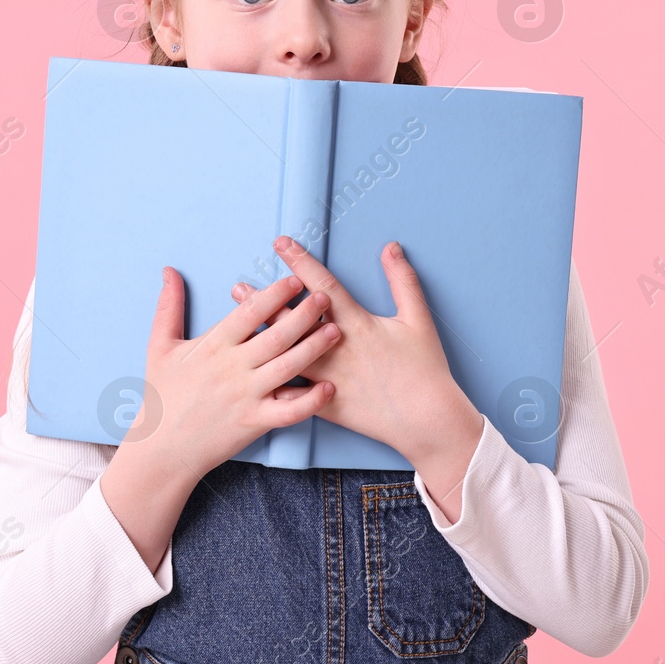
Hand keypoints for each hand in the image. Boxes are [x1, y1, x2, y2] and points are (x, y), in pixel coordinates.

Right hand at [135, 266, 342, 479]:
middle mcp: (232, 368)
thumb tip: (169, 270)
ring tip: (335, 330)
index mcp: (213, 345)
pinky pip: (289, 411)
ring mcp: (246, 396)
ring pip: (288, 367)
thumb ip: (169, 305)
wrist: (163, 448)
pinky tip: (329, 387)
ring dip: (314, 348)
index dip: (274, 294)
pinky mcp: (255, 422)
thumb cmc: (163, 395)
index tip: (294, 280)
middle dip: (303, 314)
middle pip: (276, 335)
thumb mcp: (159, 346)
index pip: (248, 312)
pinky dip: (311, 400)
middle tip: (324, 297)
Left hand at [231, 237, 483, 481]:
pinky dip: (269, 384)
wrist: (426, 420)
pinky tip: (248, 375)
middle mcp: (336, 350)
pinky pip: (291, 394)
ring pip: (285, 354)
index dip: (300, 262)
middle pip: (291, 320)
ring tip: (237, 325)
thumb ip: (403, 280)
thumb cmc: (425, 368)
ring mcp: (327, 379)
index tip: (281, 243)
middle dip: (264, 301)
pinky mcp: (324, 405)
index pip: (321, 286)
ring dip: (260, 337)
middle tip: (239, 287)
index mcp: (357, 324)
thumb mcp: (418, 319)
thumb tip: (391, 246)